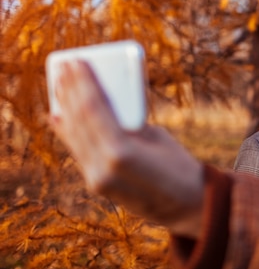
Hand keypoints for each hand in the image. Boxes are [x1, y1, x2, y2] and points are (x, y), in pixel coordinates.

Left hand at [48, 60, 203, 237]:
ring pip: (74, 136)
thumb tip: (106, 107)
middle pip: (79, 121)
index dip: (83, 83)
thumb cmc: (181, 167)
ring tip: (61, 85)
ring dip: (66, 108)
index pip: (94, 110)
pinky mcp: (96, 185)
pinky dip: (67, 131)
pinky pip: (77, 151)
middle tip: (65, 67)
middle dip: (70, 91)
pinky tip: (59, 116)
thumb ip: (128, 124)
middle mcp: (102, 168)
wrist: (188, 207)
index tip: (76, 61)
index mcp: (121, 153)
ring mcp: (96, 180)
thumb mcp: (157, 138)